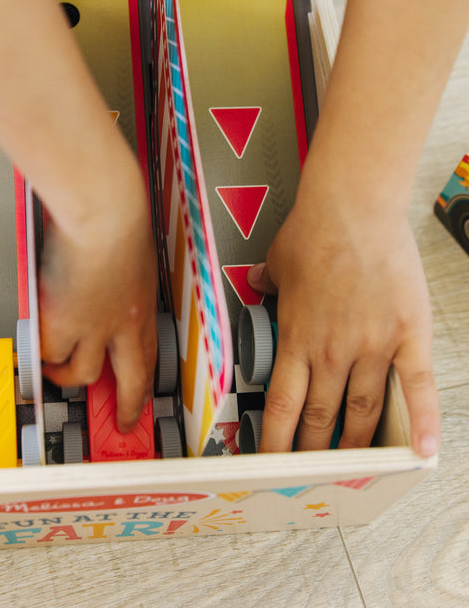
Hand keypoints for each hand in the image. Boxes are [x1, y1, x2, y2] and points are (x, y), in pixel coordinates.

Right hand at [39, 169, 156, 432]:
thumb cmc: (117, 216)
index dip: (145, 380)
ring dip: (68, 377)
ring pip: (84, 373)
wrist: (104, 214)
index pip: (148, 353)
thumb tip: (101, 278)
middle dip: (128, 407)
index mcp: (143, 304)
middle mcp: (124, 324)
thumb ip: (119, 273)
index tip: (142, 393)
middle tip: (124, 424)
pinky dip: (42, 352)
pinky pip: (49, 352)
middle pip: (131, 380)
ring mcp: (95, 329)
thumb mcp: (131, 252)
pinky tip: (37, 347)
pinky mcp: (64, 325)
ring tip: (56, 372)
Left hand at [247, 191, 439, 457]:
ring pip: (364, 411)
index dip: (278, 439)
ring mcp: (373, 346)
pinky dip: (423, 421)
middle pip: (323, 416)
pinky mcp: (408, 335)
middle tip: (311, 472)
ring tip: (352, 466)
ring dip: (357, 443)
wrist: (353, 208)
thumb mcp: (276, 262)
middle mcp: (332, 351)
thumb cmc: (314, 231)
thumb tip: (256, 285)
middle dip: (315, 450)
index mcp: (297, 338)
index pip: (284, 404)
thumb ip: (266, 283)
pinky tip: (424, 451)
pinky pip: (418, 386)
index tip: (273, 461)